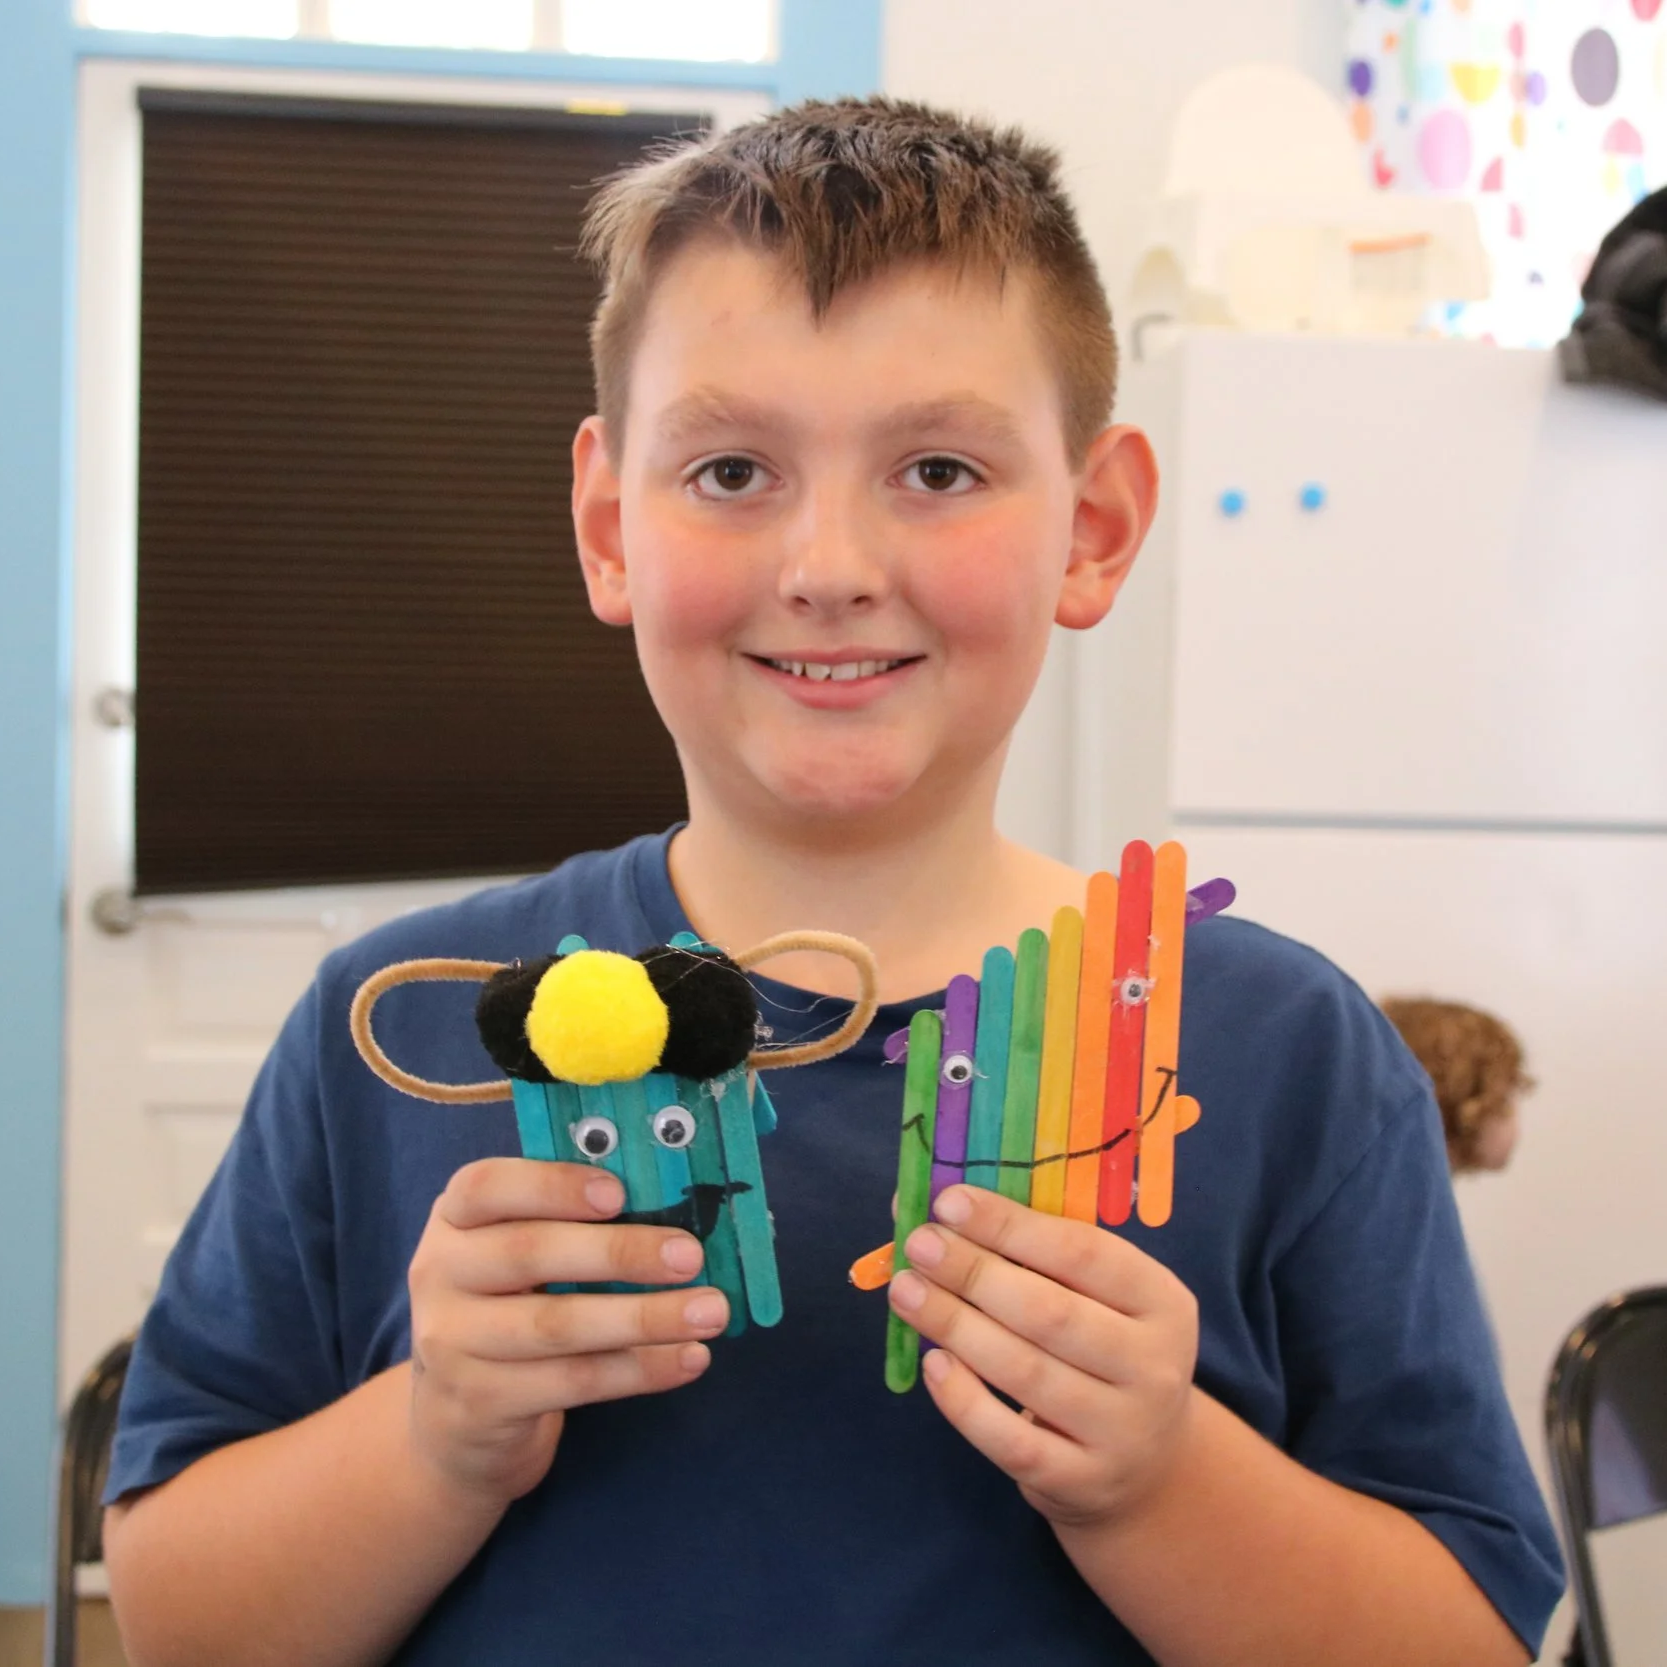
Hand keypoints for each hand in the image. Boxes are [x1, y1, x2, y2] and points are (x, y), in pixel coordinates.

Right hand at [406, 1158, 727, 1506]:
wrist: (458, 1419)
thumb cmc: (512, 1307)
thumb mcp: (517, 1254)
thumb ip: (573, 1223)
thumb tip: (673, 1203)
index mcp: (454, 1220)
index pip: (484, 1187)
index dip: (552, 1185)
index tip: (619, 1193)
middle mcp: (440, 1275)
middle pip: (529, 1253)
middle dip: (620, 1252)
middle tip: (691, 1255)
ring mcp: (452, 1344)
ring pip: (556, 1325)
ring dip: (644, 1317)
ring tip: (710, 1312)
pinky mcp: (479, 1404)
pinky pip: (571, 1382)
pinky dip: (639, 1369)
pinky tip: (689, 1359)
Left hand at [887, 1183, 1197, 1529]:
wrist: (1149, 1465)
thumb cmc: (1103, 1350)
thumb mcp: (1094, 1296)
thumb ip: (1028, 1249)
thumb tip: (937, 1202)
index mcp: (1161, 1300)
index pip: (1082, 1252)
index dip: (1010, 1225)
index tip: (950, 1202)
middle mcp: (1154, 1366)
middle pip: (1050, 1313)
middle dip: (974, 1273)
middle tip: (919, 1245)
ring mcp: (1122, 1431)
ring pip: (1026, 1372)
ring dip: (956, 1325)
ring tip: (907, 1291)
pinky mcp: (1083, 1482)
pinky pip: (1011, 1441)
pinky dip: (964, 1401)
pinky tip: (932, 1363)